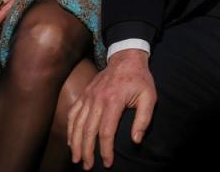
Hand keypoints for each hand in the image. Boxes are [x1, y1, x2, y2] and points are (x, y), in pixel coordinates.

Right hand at [67, 49, 156, 169]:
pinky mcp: (84, 94)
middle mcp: (97, 99)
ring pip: (77, 123)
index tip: (108, 162)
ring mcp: (88, 96)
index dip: (105, 150)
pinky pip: (73, 113)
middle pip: (87, 130)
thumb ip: (143, 119)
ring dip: (75, 143)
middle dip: (87, 151)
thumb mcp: (149, 97)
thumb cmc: (140, 79)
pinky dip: (70, 128)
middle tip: (87, 166)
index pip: (106, 131)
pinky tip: (71, 141)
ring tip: (76, 158)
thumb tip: (136, 140)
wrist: (126, 58)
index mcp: (114, 100)